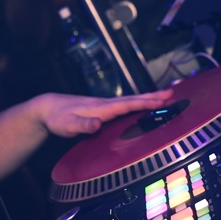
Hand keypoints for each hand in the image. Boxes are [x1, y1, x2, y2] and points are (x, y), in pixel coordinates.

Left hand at [36, 89, 174, 137]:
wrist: (48, 109)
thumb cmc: (58, 118)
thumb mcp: (68, 125)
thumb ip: (83, 125)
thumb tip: (97, 123)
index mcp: (102, 108)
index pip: (127, 105)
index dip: (144, 103)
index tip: (162, 101)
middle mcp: (106, 104)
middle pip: (133, 100)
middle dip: (152, 97)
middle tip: (172, 93)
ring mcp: (104, 106)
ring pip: (130, 101)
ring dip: (148, 99)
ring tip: (165, 98)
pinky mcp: (102, 110)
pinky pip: (125, 106)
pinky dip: (137, 104)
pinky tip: (142, 107)